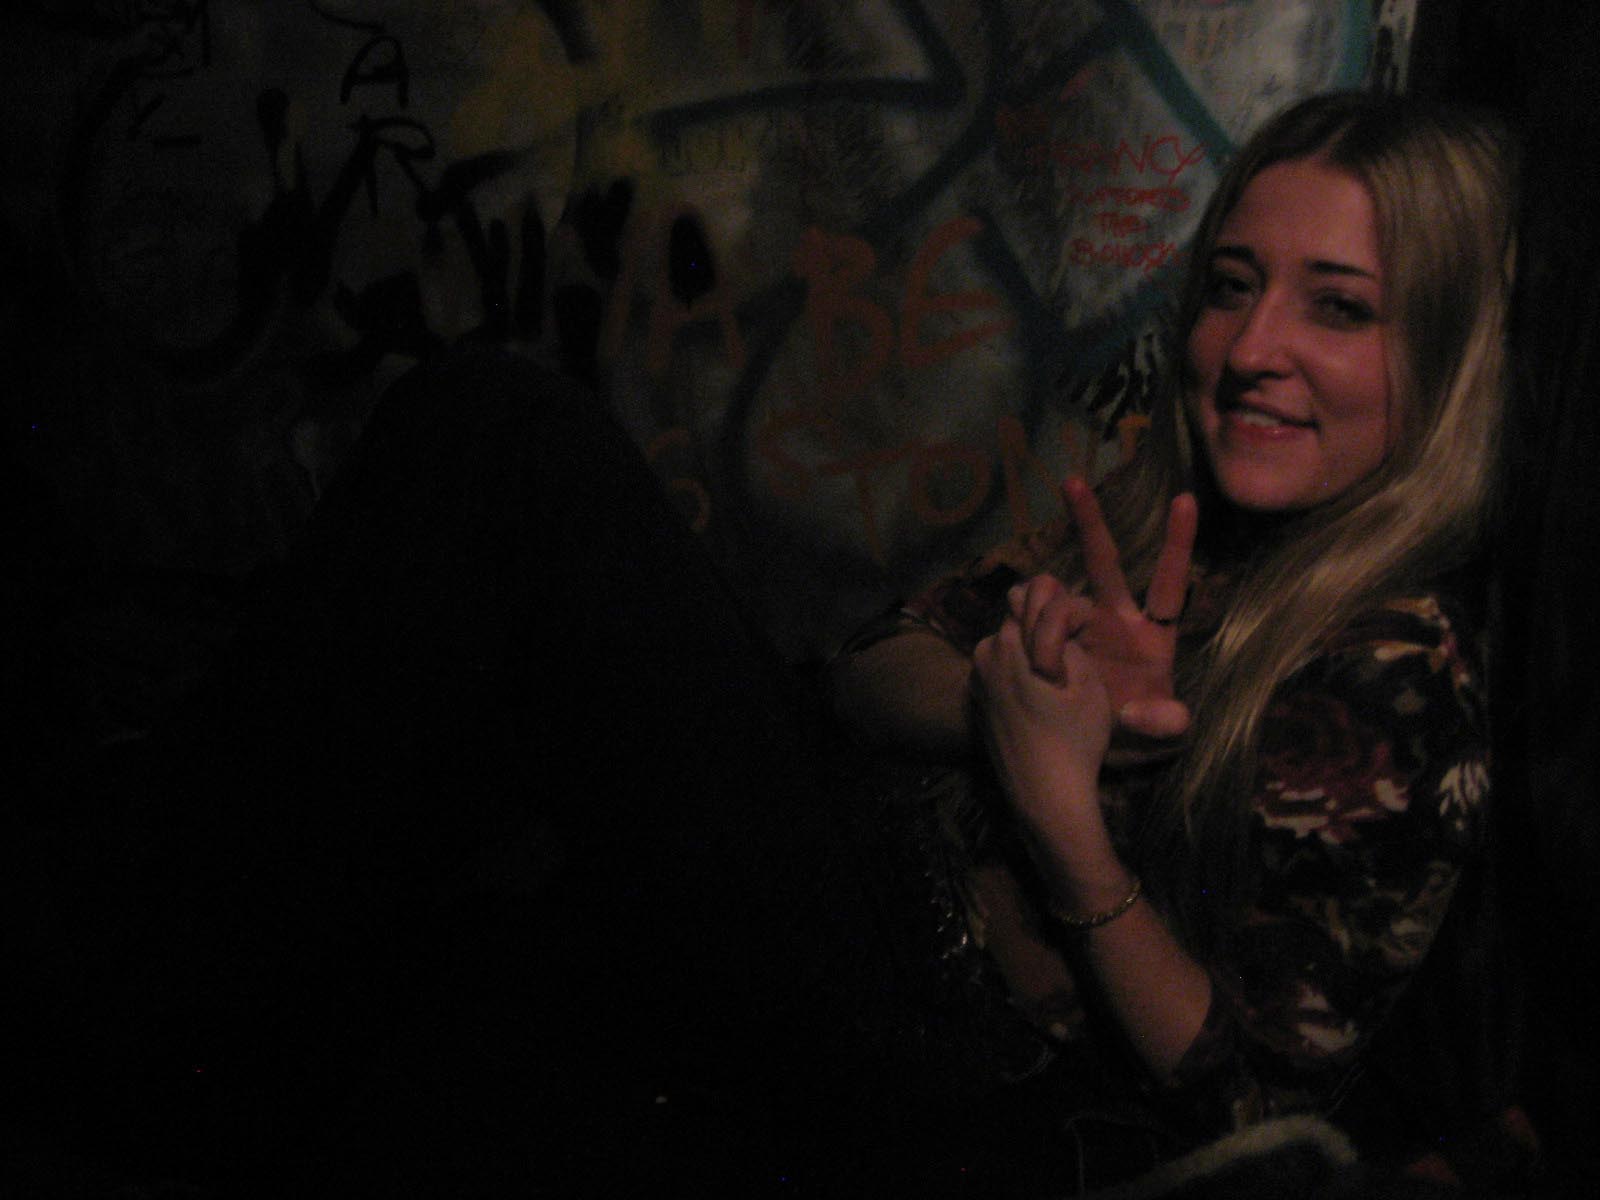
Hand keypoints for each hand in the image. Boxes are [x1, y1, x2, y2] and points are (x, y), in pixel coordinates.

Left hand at [972, 619, 1112, 832]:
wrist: (1043, 793)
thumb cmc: (1074, 738)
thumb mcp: (1086, 680)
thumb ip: (1067, 632)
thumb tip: (1058, 605)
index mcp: (1010, 642)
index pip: (1042, 594)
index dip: (1070, 612)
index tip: (1079, 646)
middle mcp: (985, 650)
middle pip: (1022, 614)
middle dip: (1048, 627)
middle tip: (1070, 665)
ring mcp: (976, 673)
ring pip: (1012, 639)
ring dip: (1033, 647)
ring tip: (1055, 686)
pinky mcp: (975, 693)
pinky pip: (1002, 663)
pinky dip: (1019, 668)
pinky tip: (1037, 698)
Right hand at [1007, 479, 1196, 741]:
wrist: (1082, 751)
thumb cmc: (1132, 738)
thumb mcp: (1157, 736)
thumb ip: (1164, 725)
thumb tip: (1152, 713)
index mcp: (1151, 638)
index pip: (1169, 585)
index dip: (1177, 544)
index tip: (1185, 500)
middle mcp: (1114, 622)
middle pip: (1104, 564)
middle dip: (1089, 521)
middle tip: (1071, 481)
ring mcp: (1078, 629)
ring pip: (1057, 590)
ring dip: (1041, 592)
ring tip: (1030, 623)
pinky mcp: (1045, 640)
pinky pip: (1029, 612)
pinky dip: (1020, 611)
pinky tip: (1013, 626)